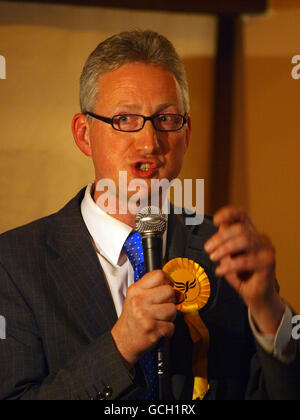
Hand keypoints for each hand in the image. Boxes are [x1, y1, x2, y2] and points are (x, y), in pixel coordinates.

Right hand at [111, 270, 181, 369]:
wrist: (122, 341)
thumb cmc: (132, 319)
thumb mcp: (139, 299)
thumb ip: (157, 291)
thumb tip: (180, 293)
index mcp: (136, 290)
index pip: (159, 275)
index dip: (167, 281)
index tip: (166, 288)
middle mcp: (139, 300)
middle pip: (169, 291)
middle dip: (170, 301)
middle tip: (161, 307)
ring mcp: (145, 314)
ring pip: (173, 309)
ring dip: (169, 317)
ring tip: (158, 319)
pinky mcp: (152, 328)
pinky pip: (171, 326)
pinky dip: (167, 330)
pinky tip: (158, 329)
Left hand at [204, 206, 284, 334]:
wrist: (255, 295)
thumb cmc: (241, 274)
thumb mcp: (228, 255)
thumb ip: (224, 241)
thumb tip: (219, 228)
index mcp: (251, 232)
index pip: (241, 214)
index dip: (228, 213)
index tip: (215, 221)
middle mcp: (261, 238)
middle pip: (240, 228)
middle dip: (220, 238)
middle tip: (208, 249)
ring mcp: (266, 250)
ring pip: (244, 240)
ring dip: (224, 249)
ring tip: (213, 258)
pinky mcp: (268, 263)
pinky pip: (246, 260)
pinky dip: (229, 265)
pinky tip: (220, 271)